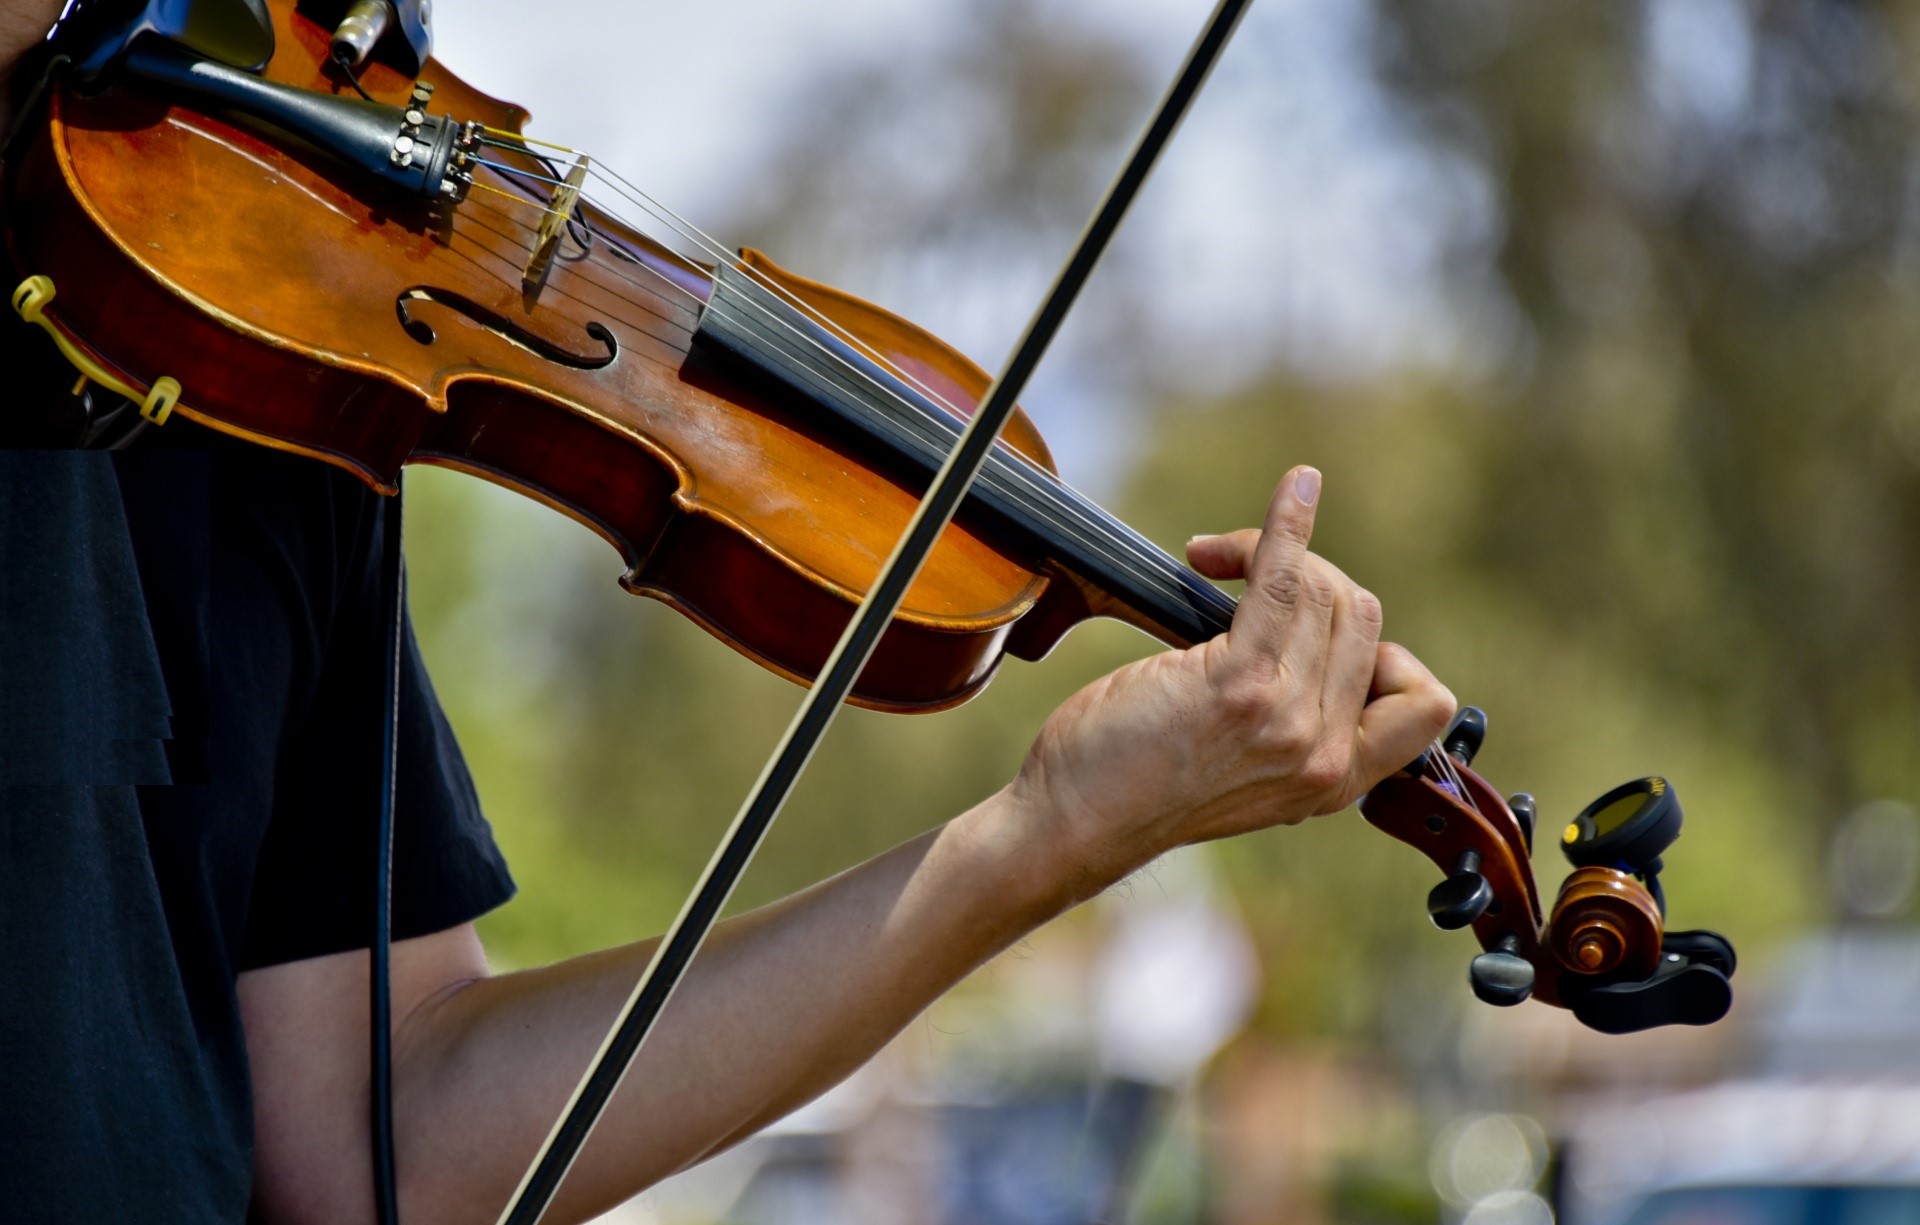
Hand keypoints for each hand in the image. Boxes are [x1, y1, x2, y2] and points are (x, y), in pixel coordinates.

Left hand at [1007, 466, 1455, 896]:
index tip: (1318, 638)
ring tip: (1215, 558)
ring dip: (1271, 552)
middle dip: (1310, 577)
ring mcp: (1287, 722)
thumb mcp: (1247, 770)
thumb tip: (1316, 629)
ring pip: (1326, 594)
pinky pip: (1284, 581)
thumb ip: (1295, 723)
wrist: (1075, 821)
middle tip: (1234, 577)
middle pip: (1363, 621)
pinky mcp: (1239, 686)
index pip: (1425, 702)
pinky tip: (1295, 492)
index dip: (1385, 653)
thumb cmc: (1140, 783)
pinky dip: (1288, 527)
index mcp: (1338, 783)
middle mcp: (1325, 757)